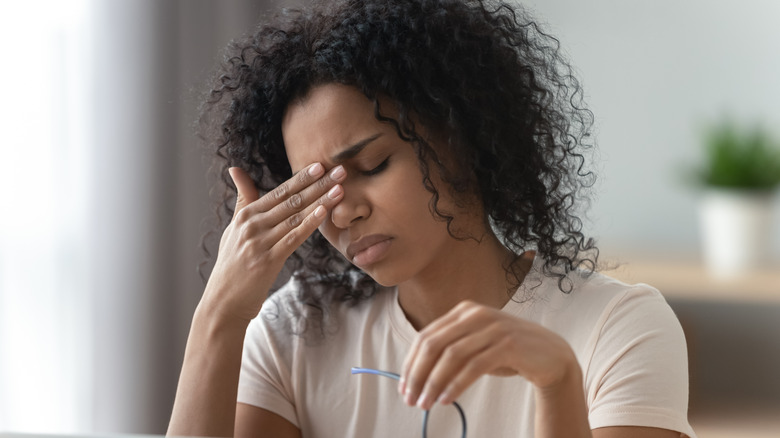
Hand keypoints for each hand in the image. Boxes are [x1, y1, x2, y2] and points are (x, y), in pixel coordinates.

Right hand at [200, 163, 346, 322]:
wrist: (223, 302)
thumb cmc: (232, 264)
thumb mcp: (233, 228)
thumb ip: (243, 199)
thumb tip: (235, 169)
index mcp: (246, 215)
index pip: (280, 191)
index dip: (302, 177)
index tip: (321, 164)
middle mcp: (252, 225)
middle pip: (291, 200)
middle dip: (318, 184)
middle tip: (340, 170)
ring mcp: (260, 242)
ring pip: (295, 216)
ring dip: (320, 200)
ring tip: (340, 188)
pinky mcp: (268, 260)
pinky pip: (293, 238)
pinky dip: (309, 223)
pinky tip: (324, 212)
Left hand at [398, 300, 578, 410]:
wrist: (551, 354)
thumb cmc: (508, 351)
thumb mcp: (476, 344)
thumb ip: (451, 349)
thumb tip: (417, 375)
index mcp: (463, 310)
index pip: (426, 336)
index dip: (410, 363)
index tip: (403, 387)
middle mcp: (476, 314)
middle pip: (434, 345)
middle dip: (417, 374)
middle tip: (410, 398)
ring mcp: (493, 328)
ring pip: (451, 356)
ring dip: (434, 382)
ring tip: (426, 403)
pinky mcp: (508, 344)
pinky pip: (474, 366)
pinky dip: (456, 384)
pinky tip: (446, 399)